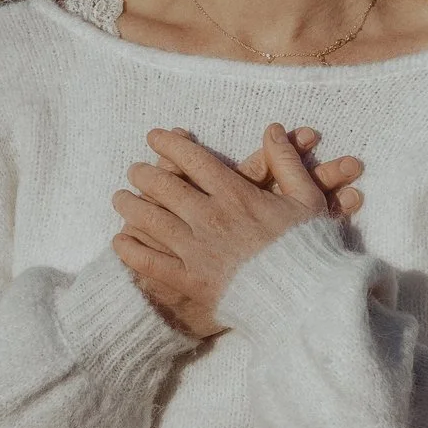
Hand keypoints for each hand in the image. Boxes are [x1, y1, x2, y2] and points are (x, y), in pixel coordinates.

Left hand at [109, 123, 339, 339]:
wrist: (305, 299)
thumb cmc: (308, 249)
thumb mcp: (306, 199)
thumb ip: (287, 162)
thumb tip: (274, 129)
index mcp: (236, 195)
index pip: (194, 160)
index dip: (170, 145)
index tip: (154, 137)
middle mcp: (211, 218)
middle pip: (165, 187)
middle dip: (144, 174)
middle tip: (133, 170)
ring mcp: (197, 250)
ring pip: (152, 220)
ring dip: (131, 205)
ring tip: (119, 198)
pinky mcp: (191, 281)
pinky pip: (150, 263)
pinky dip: (131, 250)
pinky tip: (119, 241)